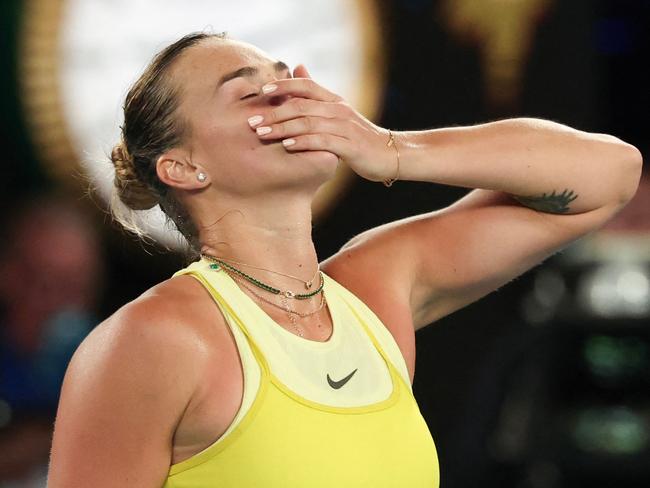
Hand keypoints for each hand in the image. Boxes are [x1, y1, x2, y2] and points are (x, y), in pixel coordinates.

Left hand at [249, 65, 397, 182]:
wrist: (390, 155)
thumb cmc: (359, 137)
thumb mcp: (338, 112)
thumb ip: (317, 93)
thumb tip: (298, 67)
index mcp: (334, 100)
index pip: (306, 85)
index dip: (283, 86)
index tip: (261, 92)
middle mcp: (339, 110)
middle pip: (301, 105)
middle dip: (273, 112)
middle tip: (251, 120)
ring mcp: (345, 127)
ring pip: (308, 123)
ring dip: (282, 128)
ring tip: (262, 133)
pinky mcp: (350, 146)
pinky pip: (322, 141)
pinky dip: (303, 143)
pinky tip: (287, 146)